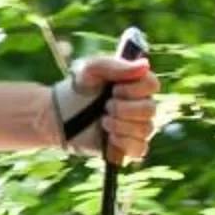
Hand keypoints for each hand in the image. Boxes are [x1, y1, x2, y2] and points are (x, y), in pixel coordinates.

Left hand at [64, 48, 157, 164]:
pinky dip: (124, 142)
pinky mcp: (129, 147)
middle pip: (150, 109)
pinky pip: (140, 148)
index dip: (135, 89)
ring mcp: (138, 127)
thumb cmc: (79, 88)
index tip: (114, 89)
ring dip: (120, 124)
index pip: (153, 85)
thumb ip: (115, 65)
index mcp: (137, 84)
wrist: (61, 114)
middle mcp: (142, 105)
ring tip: (103, 121)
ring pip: (146, 129)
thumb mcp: (91, 69)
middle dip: (123, 109)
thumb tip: (145, 66)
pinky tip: (109, 137)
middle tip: (105, 106)